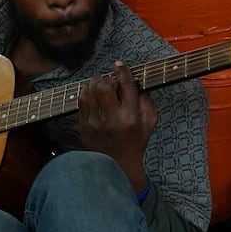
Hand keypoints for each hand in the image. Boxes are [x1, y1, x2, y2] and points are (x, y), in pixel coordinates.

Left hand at [77, 60, 157, 190]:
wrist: (117, 166)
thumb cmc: (136, 143)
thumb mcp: (150, 123)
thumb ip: (146, 101)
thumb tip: (135, 82)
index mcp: (130, 118)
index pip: (126, 87)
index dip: (122, 72)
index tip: (119, 65)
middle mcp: (111, 119)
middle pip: (103, 86)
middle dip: (106, 78)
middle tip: (110, 81)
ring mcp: (94, 124)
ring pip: (89, 91)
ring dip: (94, 84)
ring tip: (100, 86)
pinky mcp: (83, 127)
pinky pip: (81, 102)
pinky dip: (86, 94)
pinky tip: (92, 95)